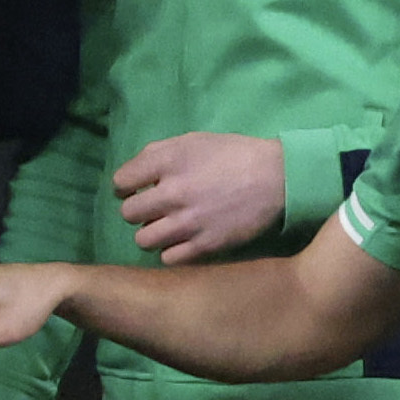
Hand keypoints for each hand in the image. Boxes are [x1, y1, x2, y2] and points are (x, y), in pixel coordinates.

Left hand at [112, 129, 286, 263]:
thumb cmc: (233, 155)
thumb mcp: (193, 141)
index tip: (135, 189)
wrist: (279, 177)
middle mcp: (174, 192)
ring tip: (166, 227)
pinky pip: (169, 258)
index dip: (125, 186)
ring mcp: (189, 222)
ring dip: (151, 234)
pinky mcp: (207, 244)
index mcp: (168, 162)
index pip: (120, 181)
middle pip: (128, 214)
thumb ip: (157, 155)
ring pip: (144, 240)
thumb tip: (130, 178)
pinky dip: (172, 251)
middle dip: (138, 211)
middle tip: (154, 209)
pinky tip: (182, 241)